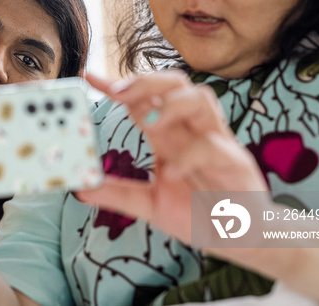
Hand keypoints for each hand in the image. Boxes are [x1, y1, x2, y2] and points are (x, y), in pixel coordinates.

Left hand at [80, 71, 267, 243]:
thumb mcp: (150, 204)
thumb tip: (80, 188)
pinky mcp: (235, 163)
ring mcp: (216, 142)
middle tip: (118, 93)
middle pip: (176, 83)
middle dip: (146, 81)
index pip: (144, 99)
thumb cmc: (199, 214)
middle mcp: (192, 131)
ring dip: (172, 103)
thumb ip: (118, 193)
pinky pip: (214, 146)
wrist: (237, 240)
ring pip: (201, 99)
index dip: (118, 86)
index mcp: (170, 136)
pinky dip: (191, 154)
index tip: (91, 78)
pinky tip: (172, 171)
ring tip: (146, 121)